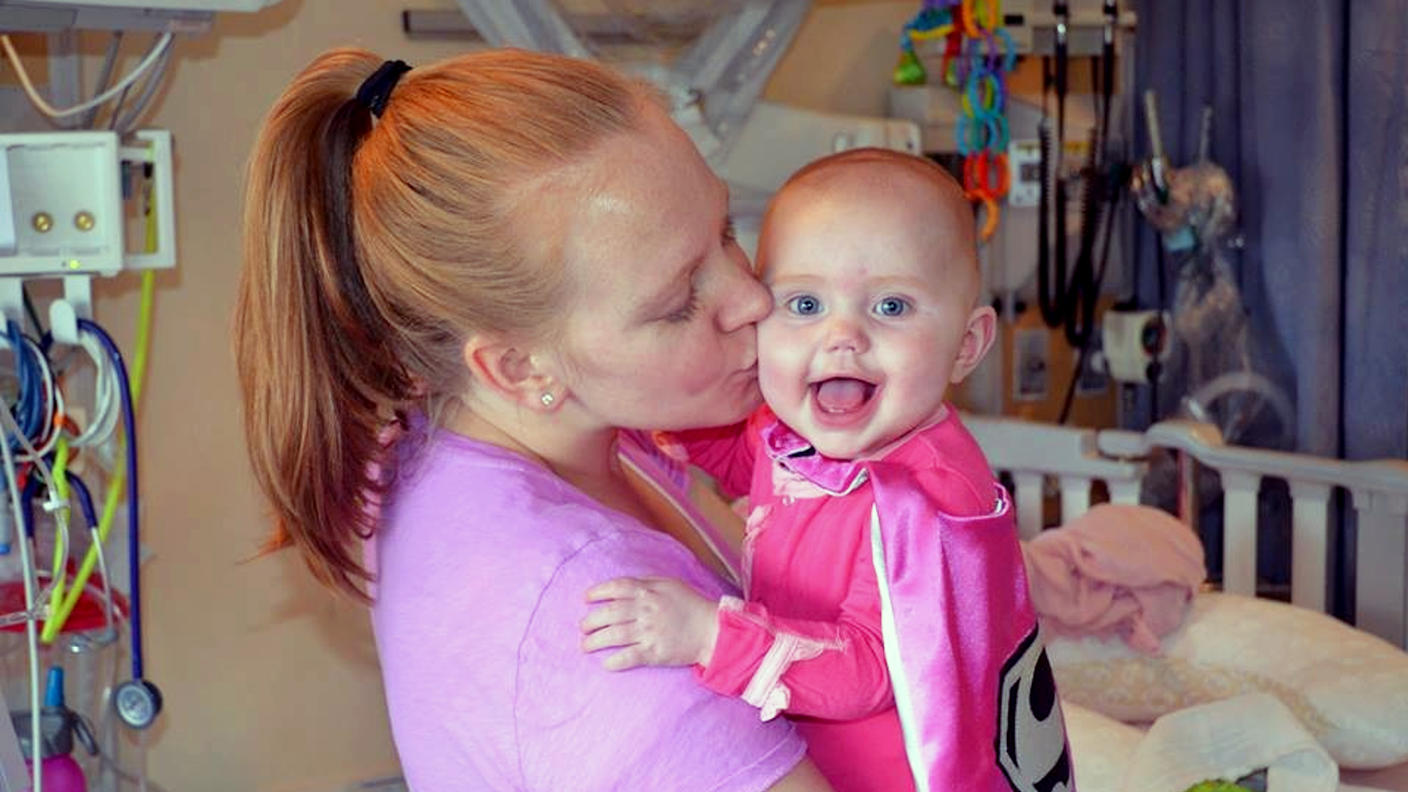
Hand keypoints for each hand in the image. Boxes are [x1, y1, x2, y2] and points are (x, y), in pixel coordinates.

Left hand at [581, 577, 720, 670]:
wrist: (712, 629)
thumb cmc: (690, 604)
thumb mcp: (669, 584)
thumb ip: (645, 583)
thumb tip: (621, 587)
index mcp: (648, 591)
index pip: (616, 587)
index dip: (597, 592)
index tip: (585, 598)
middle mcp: (646, 610)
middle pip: (609, 613)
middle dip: (590, 621)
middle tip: (582, 627)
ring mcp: (650, 632)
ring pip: (614, 635)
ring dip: (595, 641)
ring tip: (585, 646)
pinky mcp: (655, 652)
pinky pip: (629, 657)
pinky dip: (614, 661)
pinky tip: (606, 664)